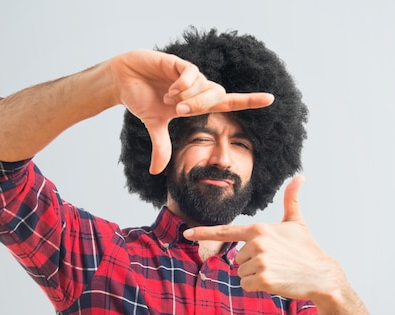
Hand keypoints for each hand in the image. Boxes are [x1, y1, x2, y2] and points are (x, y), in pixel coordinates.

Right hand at [110, 50, 274, 173]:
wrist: (123, 80)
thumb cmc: (141, 98)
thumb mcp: (153, 126)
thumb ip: (161, 146)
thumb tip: (156, 172)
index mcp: (197, 102)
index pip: (229, 102)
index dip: (249, 100)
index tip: (270, 99)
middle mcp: (198, 87)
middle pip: (218, 96)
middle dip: (201, 106)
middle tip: (179, 111)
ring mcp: (190, 75)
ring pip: (206, 86)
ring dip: (188, 97)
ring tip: (168, 99)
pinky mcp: (179, 63)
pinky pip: (192, 74)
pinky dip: (183, 85)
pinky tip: (170, 90)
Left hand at [183, 176, 345, 301]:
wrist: (322, 275)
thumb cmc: (307, 249)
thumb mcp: (297, 222)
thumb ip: (291, 200)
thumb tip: (299, 176)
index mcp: (259, 229)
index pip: (226, 231)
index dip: (204, 232)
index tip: (186, 233)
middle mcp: (256, 243)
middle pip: (238, 258)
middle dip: (252, 263)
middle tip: (275, 262)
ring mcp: (259, 261)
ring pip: (240, 273)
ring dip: (254, 275)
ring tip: (276, 270)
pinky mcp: (262, 279)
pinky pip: (246, 285)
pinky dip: (257, 286)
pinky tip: (275, 281)